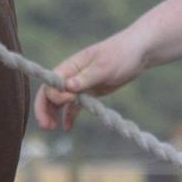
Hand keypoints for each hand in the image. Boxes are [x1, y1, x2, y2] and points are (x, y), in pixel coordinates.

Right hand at [34, 26, 151, 131]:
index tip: (70, 100)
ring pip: (58, 101)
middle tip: (46, 126)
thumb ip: (85, 78)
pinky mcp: (89, 92)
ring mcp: (79, 85)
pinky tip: (68, 128)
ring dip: (52, 114)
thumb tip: (66, 88)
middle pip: (49, 93)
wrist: (138, 53)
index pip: (52, 83)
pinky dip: (69, 116)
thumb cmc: (120, 54)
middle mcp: (71, 76)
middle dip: (44, 109)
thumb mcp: (104, 66)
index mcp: (70, 66)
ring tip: (51, 128)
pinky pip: (74, 106)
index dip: (55, 95)